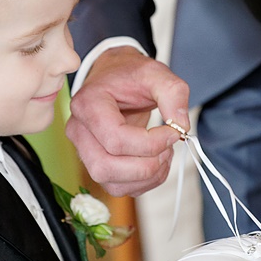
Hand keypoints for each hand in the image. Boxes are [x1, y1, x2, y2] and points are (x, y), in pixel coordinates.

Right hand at [66, 47, 189, 195]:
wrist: (115, 76)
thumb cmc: (130, 74)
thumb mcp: (156, 73)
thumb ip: (173, 93)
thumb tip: (181, 125)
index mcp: (88, 104)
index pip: (115, 138)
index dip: (150, 143)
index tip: (173, 131)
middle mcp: (79, 130)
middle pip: (106, 167)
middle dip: (146, 165)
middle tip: (168, 147)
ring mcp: (84, 150)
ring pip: (112, 183)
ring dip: (147, 177)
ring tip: (164, 154)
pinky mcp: (96, 163)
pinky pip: (118, 187)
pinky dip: (144, 182)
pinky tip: (156, 161)